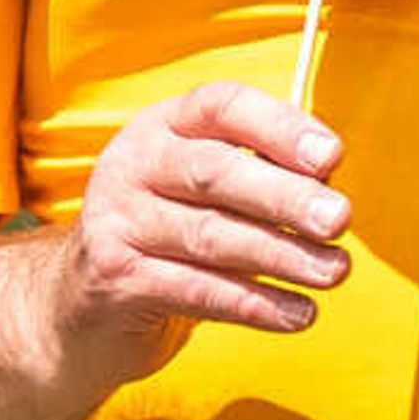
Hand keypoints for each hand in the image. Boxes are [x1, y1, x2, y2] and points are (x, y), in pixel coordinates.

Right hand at [49, 81, 350, 379]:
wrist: (77, 303)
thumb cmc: (170, 230)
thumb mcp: (205, 187)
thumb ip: (261, 173)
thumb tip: (331, 186)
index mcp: (165, 125)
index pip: (224, 106)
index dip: (281, 127)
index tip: (333, 157)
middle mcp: (132, 164)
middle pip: (216, 173)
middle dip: (286, 197)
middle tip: (341, 220)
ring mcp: (116, 222)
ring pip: (211, 237)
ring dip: (282, 257)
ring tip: (335, 272)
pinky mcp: (113, 280)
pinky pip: (197, 291)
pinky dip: (254, 304)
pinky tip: (297, 313)